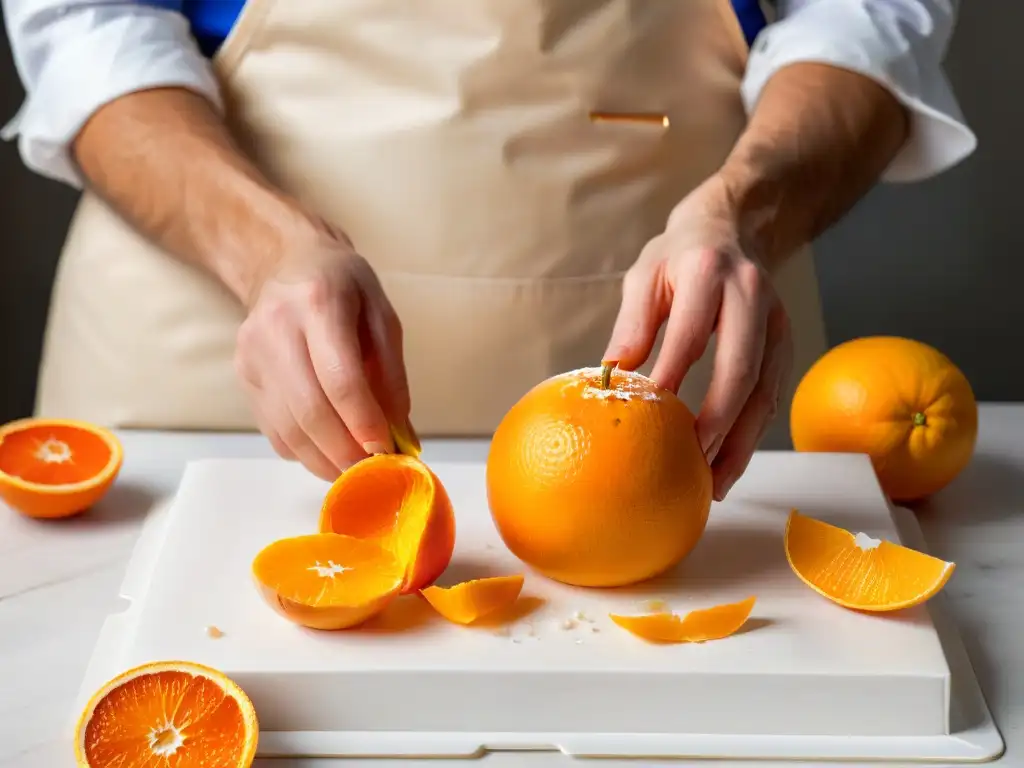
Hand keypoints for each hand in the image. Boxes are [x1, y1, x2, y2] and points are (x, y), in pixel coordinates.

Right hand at [234, 219, 409, 479]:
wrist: (284, 263)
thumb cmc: (343, 287)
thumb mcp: (382, 316)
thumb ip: (392, 375)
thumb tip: (400, 435)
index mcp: (319, 303)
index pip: (340, 378)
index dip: (364, 422)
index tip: (387, 451)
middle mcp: (277, 328)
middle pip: (310, 411)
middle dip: (345, 452)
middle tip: (374, 474)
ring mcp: (253, 354)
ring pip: (288, 429)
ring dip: (325, 461)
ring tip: (356, 471)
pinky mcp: (245, 376)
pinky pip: (275, 430)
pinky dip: (305, 452)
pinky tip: (329, 453)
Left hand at [604, 175, 792, 500]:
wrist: (734, 227)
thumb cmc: (678, 256)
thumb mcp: (644, 274)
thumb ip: (632, 323)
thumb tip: (611, 377)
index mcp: (709, 272)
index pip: (691, 333)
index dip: (672, 377)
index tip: (650, 417)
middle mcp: (751, 295)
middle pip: (741, 369)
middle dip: (718, 422)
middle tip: (691, 464)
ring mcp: (776, 321)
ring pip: (764, 391)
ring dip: (741, 442)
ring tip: (714, 484)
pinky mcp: (785, 343)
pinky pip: (771, 396)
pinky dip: (751, 434)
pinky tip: (728, 464)